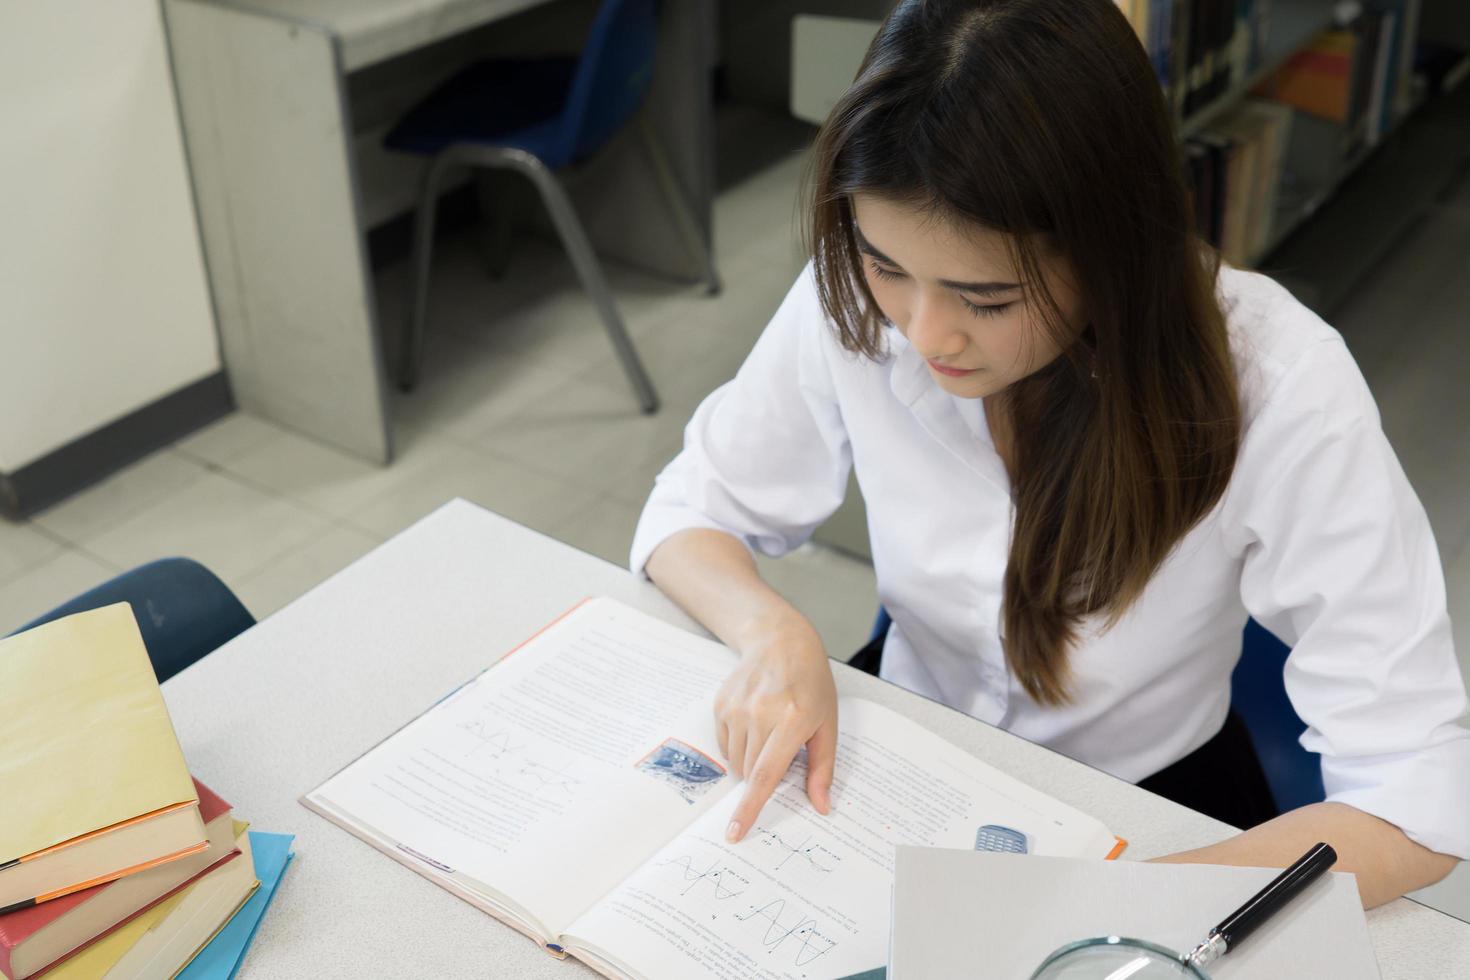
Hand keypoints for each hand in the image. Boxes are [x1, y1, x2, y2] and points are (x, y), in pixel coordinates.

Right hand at [715, 610, 837, 842]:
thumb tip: (821, 806)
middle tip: (780, 752)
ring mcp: (737, 708)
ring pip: (735, 762)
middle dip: (762, 777)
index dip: (750, 808)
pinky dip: (738, 745)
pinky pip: (724, 744)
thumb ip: (822, 768)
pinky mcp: (721, 705)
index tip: (735, 832)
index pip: (765, 775)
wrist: (780, 642)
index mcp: (791, 721)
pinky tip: (754, 723)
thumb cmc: (811, 685)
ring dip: (750, 762)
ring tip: (768, 733)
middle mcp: (760, 714)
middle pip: (750, 773)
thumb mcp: (827, 724)